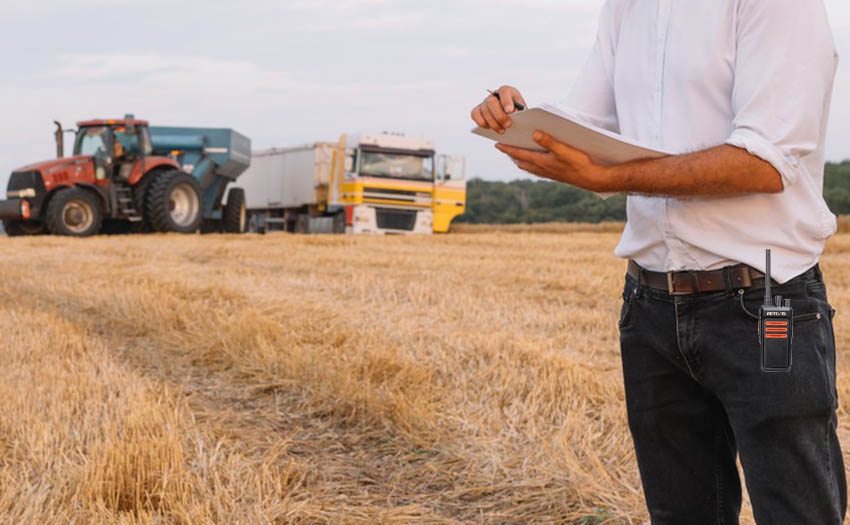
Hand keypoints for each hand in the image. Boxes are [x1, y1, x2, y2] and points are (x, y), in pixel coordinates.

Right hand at [470, 85, 526, 134]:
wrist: (509, 115)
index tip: (510, 111)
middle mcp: (493, 95)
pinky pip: (475, 115)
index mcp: (506, 91)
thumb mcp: (522, 109)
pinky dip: (482, 122)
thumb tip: (513, 113)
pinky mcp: (477, 110)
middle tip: (508, 125)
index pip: (504, 91)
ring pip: (484, 111)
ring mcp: (484, 102)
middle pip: (491, 102)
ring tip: (502, 131)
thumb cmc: (516, 112)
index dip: (506, 101)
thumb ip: (520, 110)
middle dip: (499, 115)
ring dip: (493, 123)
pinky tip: (490, 128)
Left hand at [496, 131, 612, 191]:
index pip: (519, 154)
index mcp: (542, 162)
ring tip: (515, 153)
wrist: (592, 179)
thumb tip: (534, 134)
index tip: (497, 144)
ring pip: (529, 166)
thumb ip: (549, 141)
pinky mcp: (554, 175)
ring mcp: (548, 173)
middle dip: (512, 154)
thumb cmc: (579, 164)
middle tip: (504, 146)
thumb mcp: (564, 150)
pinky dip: (531, 164)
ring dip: (521, 159)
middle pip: (521, 161)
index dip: (508, 149)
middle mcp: (542, 169)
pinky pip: (537, 169)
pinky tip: (534, 161)